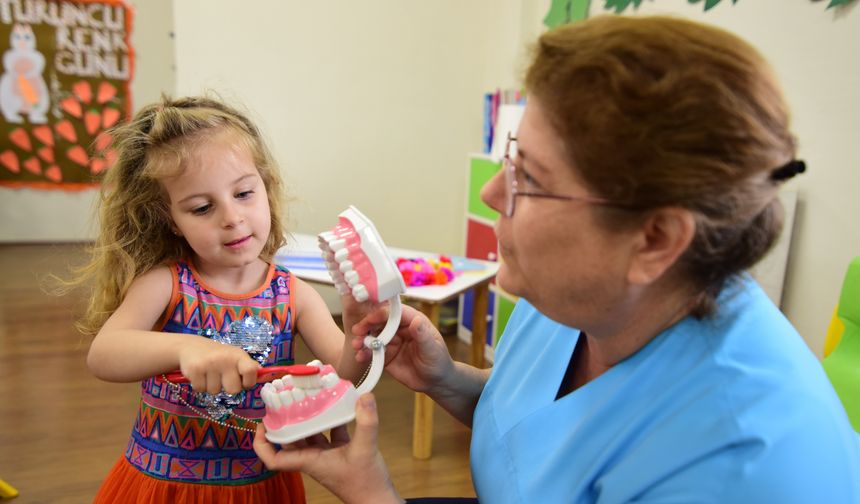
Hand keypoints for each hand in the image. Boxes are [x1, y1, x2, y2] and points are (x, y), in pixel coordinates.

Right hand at [177, 337, 259, 394]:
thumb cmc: (218, 355)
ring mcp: (210, 364)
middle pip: (233, 390)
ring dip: (211, 386)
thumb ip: (248, 366)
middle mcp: (226, 359)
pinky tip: (199, 374)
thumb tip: (263, 374)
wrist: (190, 346)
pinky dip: (199, 385)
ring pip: (215, 392)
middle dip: (227, 387)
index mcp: (239, 356)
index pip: (251, 371)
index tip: (242, 381)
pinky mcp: (195, 370)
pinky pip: (200, 389)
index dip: (248, 382)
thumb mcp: (235, 356)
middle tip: (221, 376)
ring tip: (208, 373)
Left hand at [254, 394, 401, 503]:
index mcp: (310, 461)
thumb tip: (365, 396)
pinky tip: (338, 405)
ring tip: (308, 397)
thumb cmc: (365, 483)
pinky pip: (329, 431)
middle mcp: (314, 457)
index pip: (274, 459)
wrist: (377, 500)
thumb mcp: (365, 450)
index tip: (262, 424)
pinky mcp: (341, 451)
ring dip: (307, 417)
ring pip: (309, 433)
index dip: (263, 444)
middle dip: (285, 421)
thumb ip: (366, 422)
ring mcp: (327, 454)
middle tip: (284, 399)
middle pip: (290, 440)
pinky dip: (331, 419)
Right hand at [351, 304, 454, 394]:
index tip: (371, 318)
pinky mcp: (385, 355)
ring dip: (363, 339)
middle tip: (357, 331)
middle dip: (367, 325)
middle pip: (380, 322)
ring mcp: (392, 341)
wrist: (435, 382)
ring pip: (374, 336)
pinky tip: (360, 357)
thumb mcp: (432, 349)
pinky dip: (364, 353)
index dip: (383, 313)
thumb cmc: (438, 361)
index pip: (396, 313)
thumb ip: (423, 335)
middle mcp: (400, 329)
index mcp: (413, 321)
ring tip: (356, 346)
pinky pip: (372, 352)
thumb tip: (416, 320)